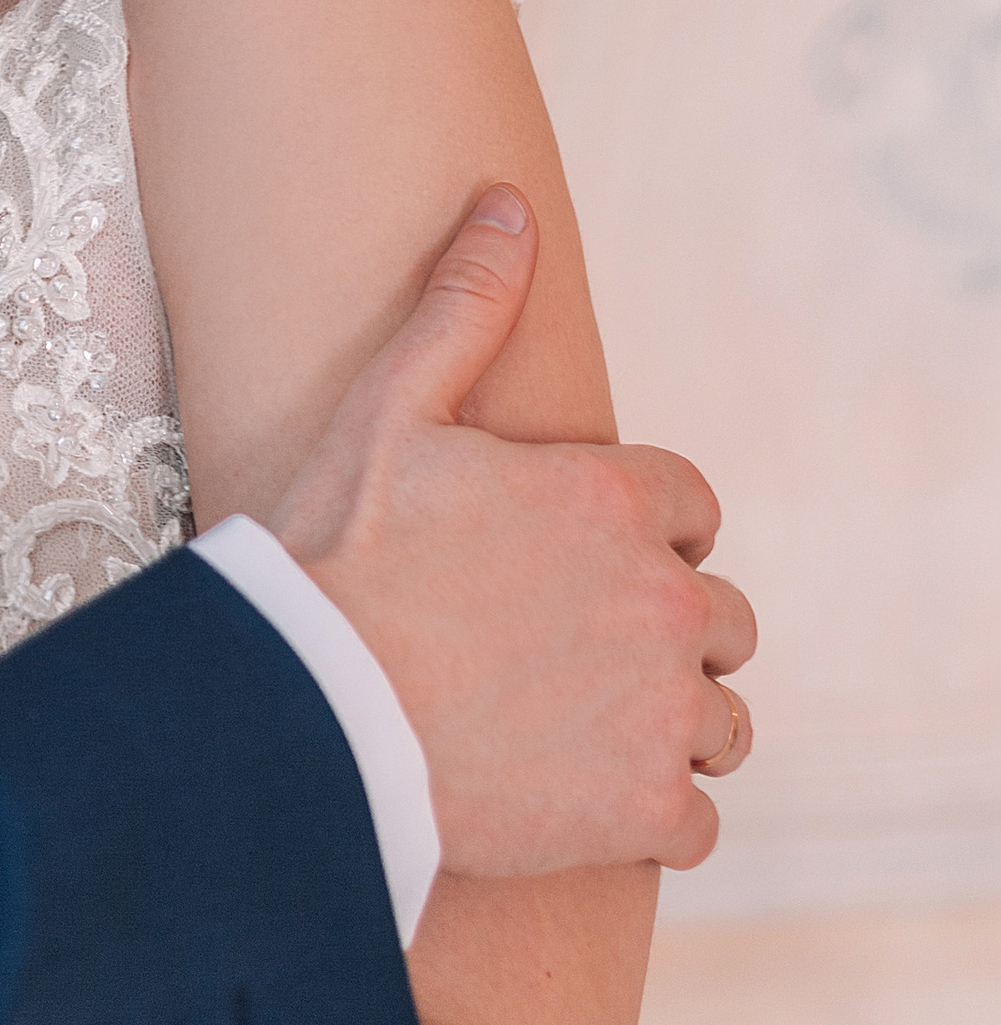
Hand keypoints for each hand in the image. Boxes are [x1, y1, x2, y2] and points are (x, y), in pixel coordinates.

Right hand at [266, 188, 756, 878]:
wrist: (300, 711)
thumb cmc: (335, 556)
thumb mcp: (391, 410)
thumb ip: (466, 305)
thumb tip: (510, 202)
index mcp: (612, 495)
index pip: (691, 508)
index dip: (642, 532)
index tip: (580, 564)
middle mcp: (661, 597)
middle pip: (725, 618)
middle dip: (664, 631)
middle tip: (569, 654)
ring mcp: (661, 709)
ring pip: (722, 720)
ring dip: (670, 726)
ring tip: (577, 731)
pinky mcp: (647, 811)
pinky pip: (699, 821)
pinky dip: (650, 818)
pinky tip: (574, 801)